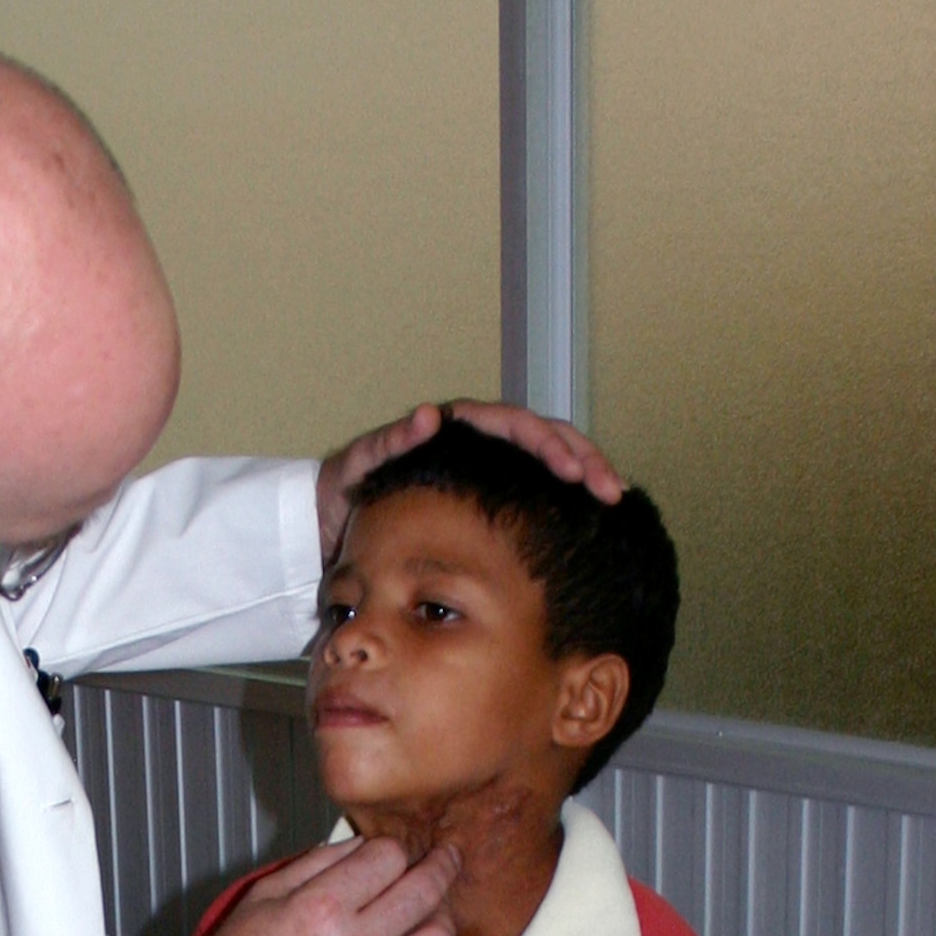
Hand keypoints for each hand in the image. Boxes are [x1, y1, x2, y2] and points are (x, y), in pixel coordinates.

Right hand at [157, 836, 457, 935]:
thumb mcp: (261, 897)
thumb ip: (315, 865)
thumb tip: (360, 849)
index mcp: (321, 908)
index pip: (388, 859)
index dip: (392, 848)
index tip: (391, 852)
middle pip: (426, 893)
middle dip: (441, 867)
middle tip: (445, 858)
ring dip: (438, 917)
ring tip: (430, 910)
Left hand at [316, 400, 624, 559]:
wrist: (325, 519)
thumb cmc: (343, 487)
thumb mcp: (360, 463)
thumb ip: (391, 440)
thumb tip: (430, 414)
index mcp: (455, 428)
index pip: (516, 425)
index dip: (549, 444)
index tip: (571, 471)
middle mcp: (476, 442)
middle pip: (544, 439)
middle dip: (582, 459)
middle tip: (609, 490)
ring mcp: (483, 469)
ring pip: (544, 463)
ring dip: (580, 476)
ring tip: (610, 502)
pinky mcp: (483, 495)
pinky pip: (529, 491)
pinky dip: (557, 502)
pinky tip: (580, 522)